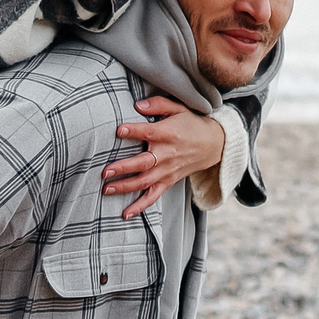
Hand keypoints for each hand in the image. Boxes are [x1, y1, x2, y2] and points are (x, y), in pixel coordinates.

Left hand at [103, 95, 225, 218]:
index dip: (134, 131)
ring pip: (145, 182)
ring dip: (125, 187)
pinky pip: (153, 196)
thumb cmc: (191, 124)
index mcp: (168, 134)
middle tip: (105, 171)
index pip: (149, 133)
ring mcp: (167, 171)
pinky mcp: (168, 181)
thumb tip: (137, 105)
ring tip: (106, 189)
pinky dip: (140, 206)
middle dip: (123, 168)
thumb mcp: (179, 108)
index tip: (118, 130)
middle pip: (143, 163)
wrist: (213, 145)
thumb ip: (158, 105)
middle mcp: (167, 154)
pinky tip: (126, 213)